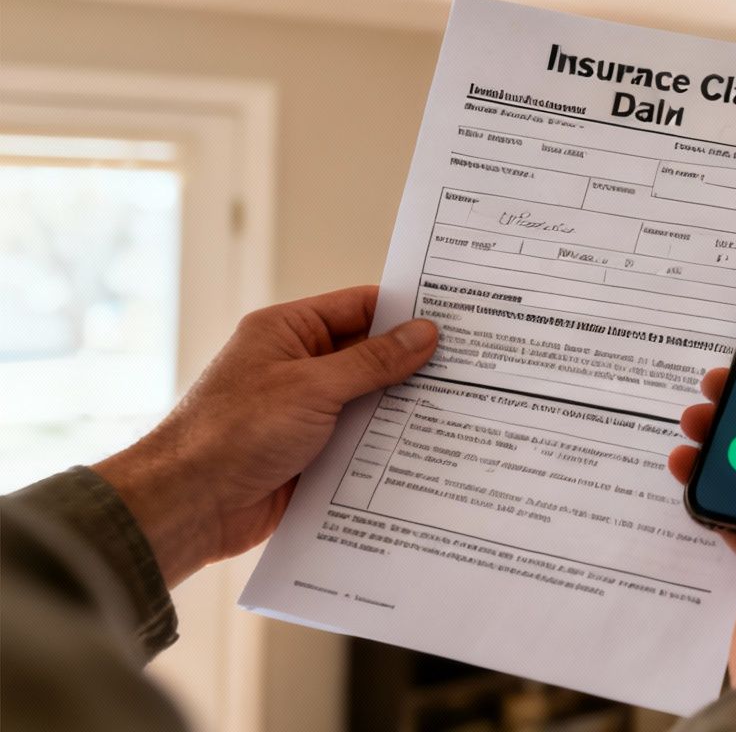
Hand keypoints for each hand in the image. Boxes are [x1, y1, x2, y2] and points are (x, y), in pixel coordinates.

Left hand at [92, 286, 437, 586]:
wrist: (185, 507)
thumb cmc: (230, 434)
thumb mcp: (311, 387)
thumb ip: (372, 361)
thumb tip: (422, 333)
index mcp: (287, 332)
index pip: (359, 307)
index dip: (405, 311)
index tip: (454, 319)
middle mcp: (296, 367)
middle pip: (370, 356)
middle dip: (413, 364)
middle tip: (470, 368)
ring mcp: (304, 412)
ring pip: (369, 402)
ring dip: (403, 409)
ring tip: (460, 409)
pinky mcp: (310, 455)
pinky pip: (359, 442)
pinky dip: (387, 446)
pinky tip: (426, 450)